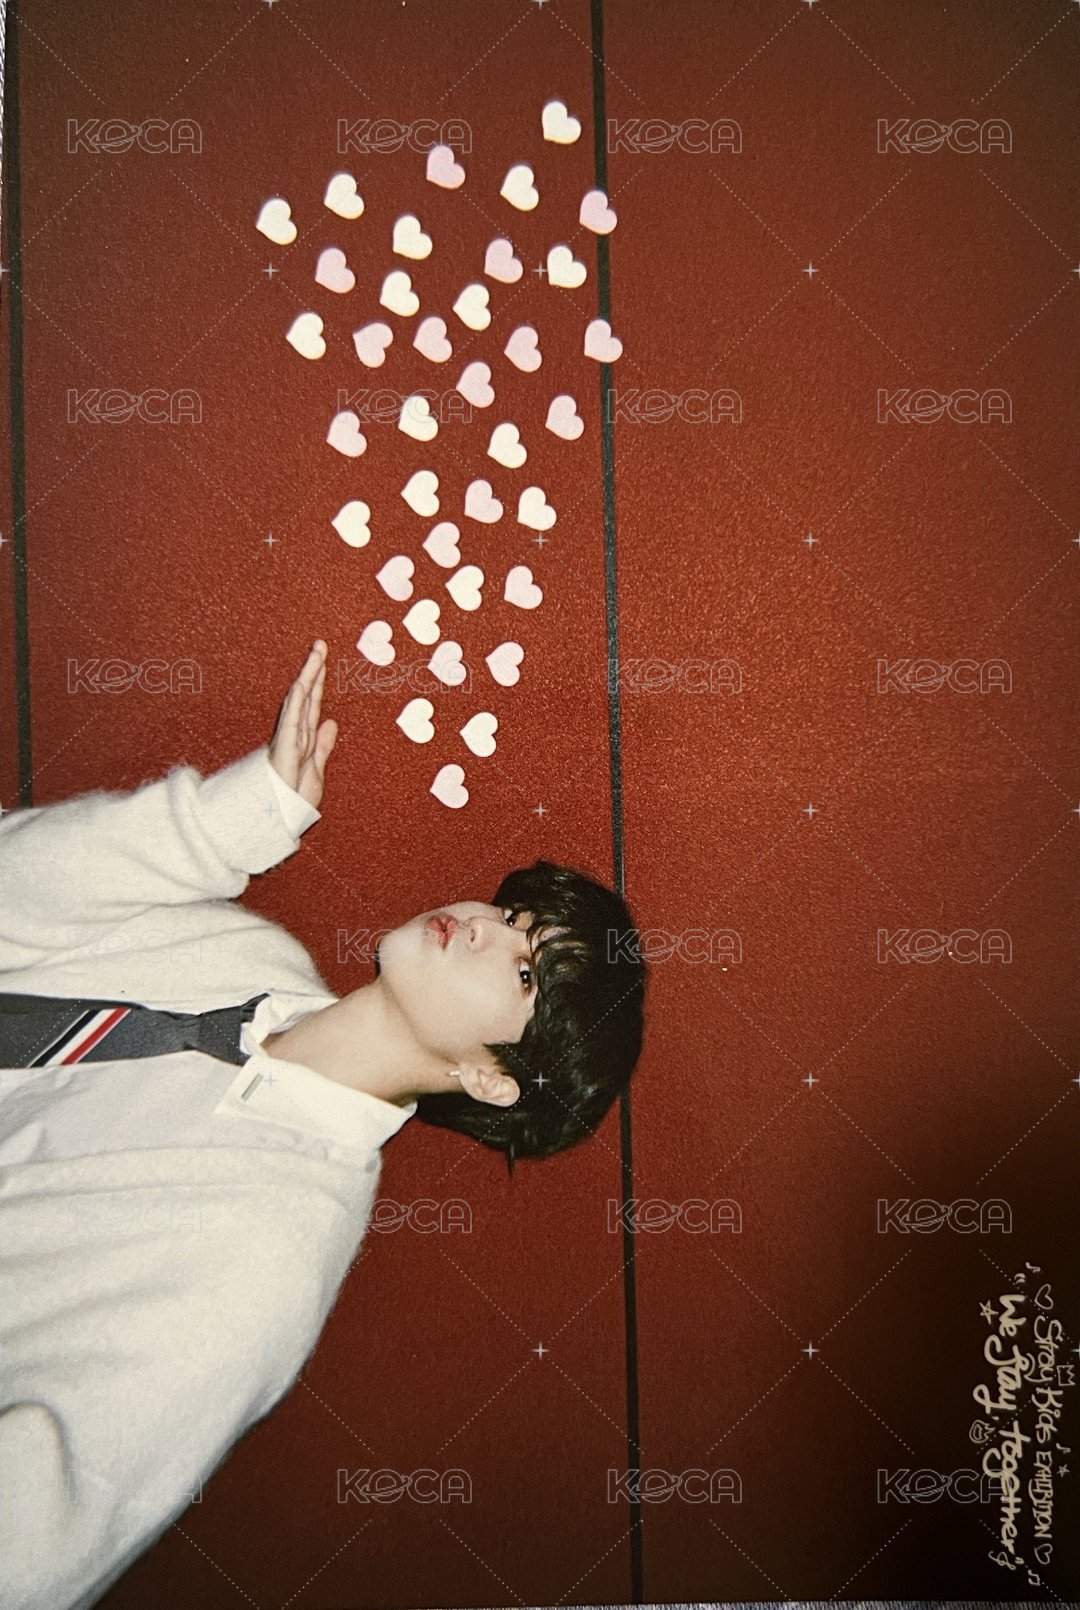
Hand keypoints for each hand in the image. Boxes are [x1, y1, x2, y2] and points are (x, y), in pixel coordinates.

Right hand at [269, 640, 337, 809]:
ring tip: (316, 654)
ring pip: (299, 701)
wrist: (278, 821)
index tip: (325, 658)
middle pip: (306, 695)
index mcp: (303, 738)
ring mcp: (288, 740)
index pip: (313, 703)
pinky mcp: (284, 749)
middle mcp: (294, 734)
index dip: (319, 681)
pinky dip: (296, 702)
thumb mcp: (316, 770)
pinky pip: (290, 720)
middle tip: (320, 644)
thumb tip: (332, 723)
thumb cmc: (292, 800)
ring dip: (307, 677)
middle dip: (313, 669)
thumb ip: (322, 747)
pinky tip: (301, 684)